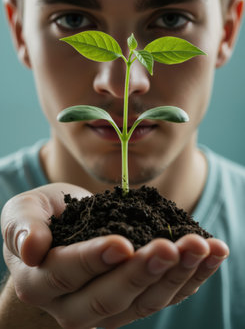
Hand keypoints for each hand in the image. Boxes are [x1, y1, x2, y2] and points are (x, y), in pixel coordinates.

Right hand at [1, 184, 228, 328]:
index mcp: (42, 282)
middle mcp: (74, 306)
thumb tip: (31, 248)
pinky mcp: (138, 297)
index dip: (94, 261)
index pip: (68, 275)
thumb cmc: (41, 220)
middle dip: (143, 272)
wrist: (61, 236)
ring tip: (202, 247)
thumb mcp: (22, 212)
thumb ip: (21, 227)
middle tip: (171, 247)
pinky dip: (194, 275)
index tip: (122, 243)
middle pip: (110, 298)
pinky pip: (167, 293)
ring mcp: (110, 307)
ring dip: (177, 275)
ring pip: (145, 301)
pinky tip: (216, 253)